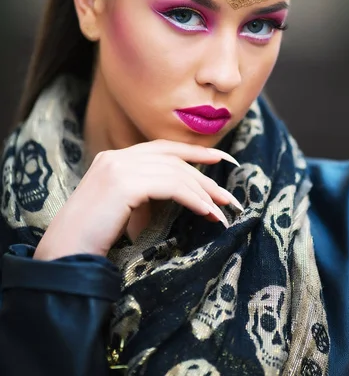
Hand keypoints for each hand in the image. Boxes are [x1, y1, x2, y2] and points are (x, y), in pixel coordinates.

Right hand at [33, 139, 241, 260]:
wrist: (65, 254)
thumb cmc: (92, 236)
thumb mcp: (121, 206)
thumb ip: (144, 193)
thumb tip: (180, 195)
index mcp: (114, 158)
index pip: (162, 148)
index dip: (193, 152)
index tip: (221, 159)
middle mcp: (117, 156)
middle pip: (173, 159)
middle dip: (205, 175)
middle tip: (229, 195)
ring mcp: (119, 167)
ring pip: (175, 172)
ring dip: (204, 193)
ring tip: (223, 211)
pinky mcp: (124, 183)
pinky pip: (171, 186)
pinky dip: (193, 198)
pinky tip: (207, 212)